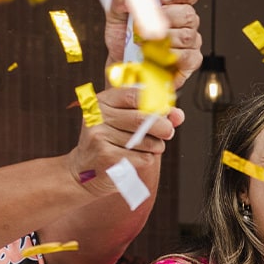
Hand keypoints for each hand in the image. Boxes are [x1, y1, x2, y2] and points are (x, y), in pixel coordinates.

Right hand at [66, 86, 181, 197]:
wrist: (85, 169)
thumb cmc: (110, 141)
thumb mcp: (124, 122)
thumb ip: (153, 114)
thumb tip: (178, 115)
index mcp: (102, 101)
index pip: (134, 94)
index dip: (155, 102)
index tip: (165, 110)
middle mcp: (98, 117)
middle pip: (142, 119)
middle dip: (163, 126)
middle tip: (168, 131)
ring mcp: (100, 137)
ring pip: (146, 141)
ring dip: (156, 146)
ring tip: (148, 148)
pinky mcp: (107, 158)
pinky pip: (143, 157)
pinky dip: (147, 159)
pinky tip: (136, 159)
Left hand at [104, 0, 201, 89]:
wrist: (122, 65)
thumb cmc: (124, 40)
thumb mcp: (115, 15)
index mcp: (172, 5)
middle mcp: (184, 22)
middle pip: (188, 14)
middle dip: (166, 19)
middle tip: (148, 25)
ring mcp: (190, 42)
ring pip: (187, 36)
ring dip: (163, 40)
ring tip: (147, 43)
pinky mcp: (191, 61)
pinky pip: (188, 56)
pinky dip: (169, 56)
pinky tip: (157, 56)